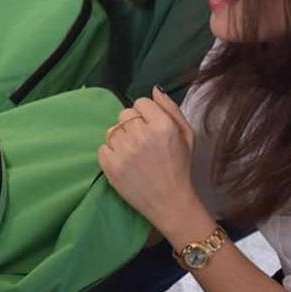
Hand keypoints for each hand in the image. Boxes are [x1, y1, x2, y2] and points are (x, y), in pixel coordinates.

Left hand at [98, 87, 199, 233]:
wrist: (170, 202)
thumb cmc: (179, 167)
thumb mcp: (186, 135)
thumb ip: (171, 109)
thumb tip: (154, 89)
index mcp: (162, 125)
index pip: (141, 102)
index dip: (146, 115)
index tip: (151, 128)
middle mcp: (141, 135)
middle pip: (124, 115)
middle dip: (132, 126)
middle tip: (143, 144)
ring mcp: (124, 151)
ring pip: (113, 131)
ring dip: (121, 140)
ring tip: (135, 155)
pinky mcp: (110, 166)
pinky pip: (103, 148)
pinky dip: (111, 154)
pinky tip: (125, 164)